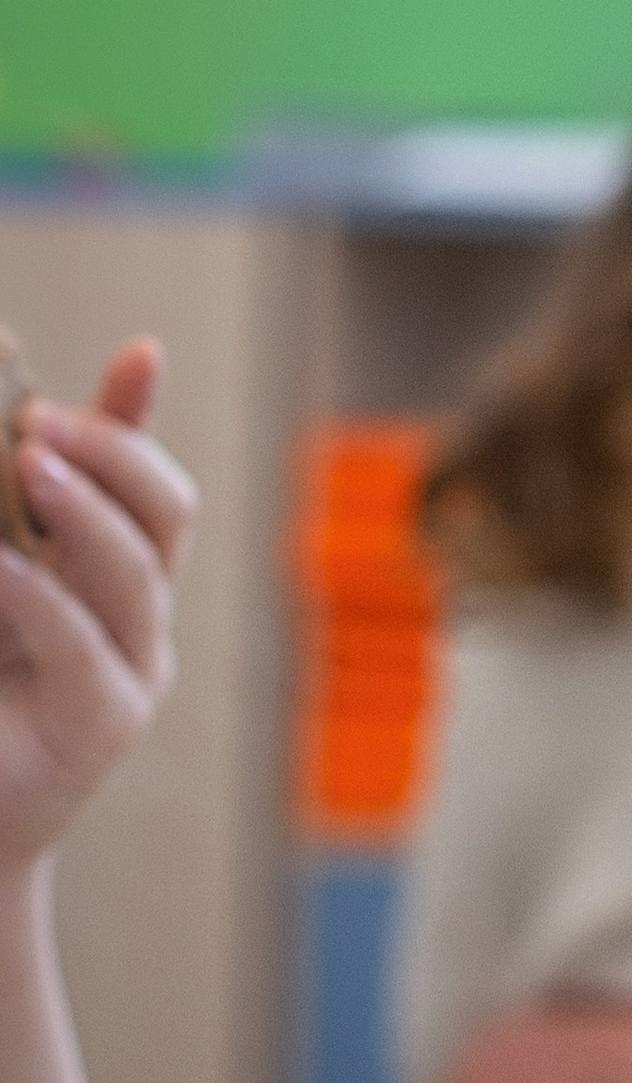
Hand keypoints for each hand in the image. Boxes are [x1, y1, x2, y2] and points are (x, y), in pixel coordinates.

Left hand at [0, 338, 193, 871]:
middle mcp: (137, 623)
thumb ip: (11, 508)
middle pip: (165, 518)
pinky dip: (41, 596)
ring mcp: (132, 677)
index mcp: (114, 581)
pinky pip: (86, 649)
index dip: (144, 420)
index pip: (154, 485)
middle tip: (40, 419)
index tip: (138, 352)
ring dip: (84, 509)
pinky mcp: (102, 729)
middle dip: (113, 455)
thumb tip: (24, 420)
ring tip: (27, 459)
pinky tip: (0, 566)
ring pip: (137, 575)